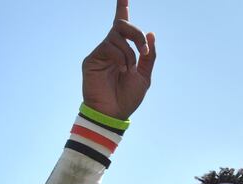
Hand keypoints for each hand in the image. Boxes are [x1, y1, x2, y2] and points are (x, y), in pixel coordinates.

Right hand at [82, 0, 156, 119]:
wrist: (113, 114)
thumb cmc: (127, 98)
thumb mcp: (144, 76)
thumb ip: (149, 56)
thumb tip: (151, 33)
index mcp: (124, 51)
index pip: (122, 24)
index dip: (122, 7)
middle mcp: (111, 48)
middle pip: (122, 25)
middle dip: (136, 35)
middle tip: (144, 52)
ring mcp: (101, 53)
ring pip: (117, 36)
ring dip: (130, 52)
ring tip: (129, 70)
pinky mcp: (92, 59)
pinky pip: (109, 47)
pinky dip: (121, 57)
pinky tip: (121, 71)